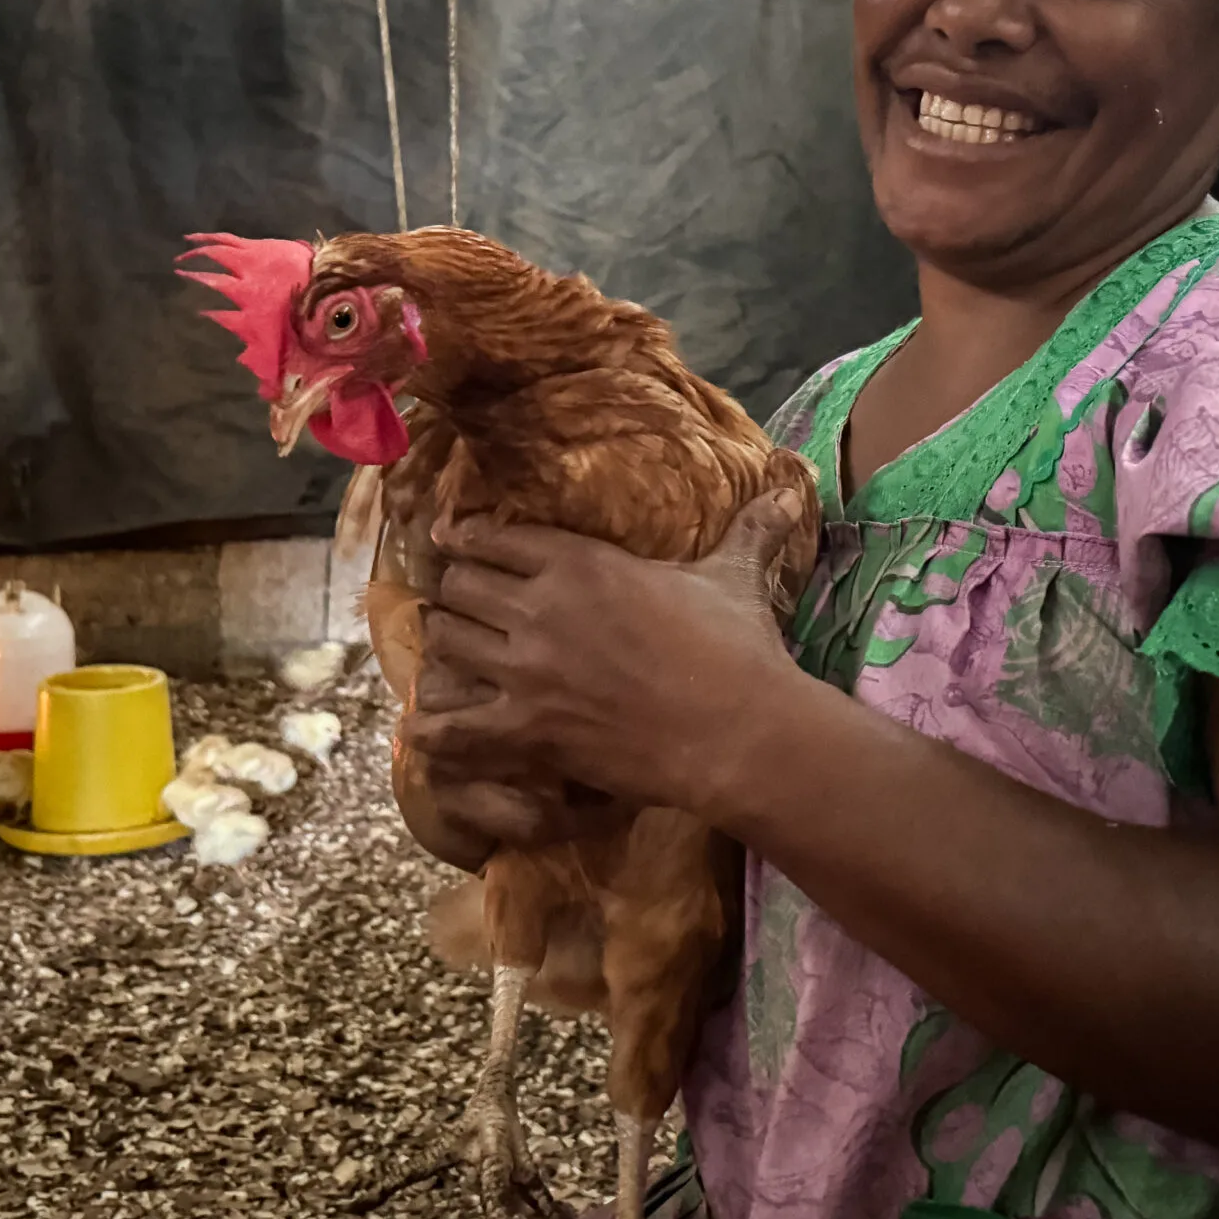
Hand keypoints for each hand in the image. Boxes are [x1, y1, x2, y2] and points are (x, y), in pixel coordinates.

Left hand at [403, 491, 812, 823]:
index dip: (467, 539)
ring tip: (449, 654)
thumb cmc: (738, 649)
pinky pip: (450, 726)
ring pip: (446, 644)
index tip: (455, 543)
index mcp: (580, 560)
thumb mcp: (738, 575)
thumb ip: (752, 527)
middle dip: (454, 593)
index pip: (492, 536)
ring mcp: (527, 669)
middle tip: (457, 604)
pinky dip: (432, 728)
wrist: (741, 730)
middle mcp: (540, 606)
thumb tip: (793, 488)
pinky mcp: (528, 729)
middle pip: (457, 586)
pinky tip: (426, 726)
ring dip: (444, 648)